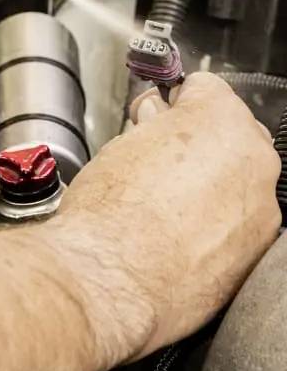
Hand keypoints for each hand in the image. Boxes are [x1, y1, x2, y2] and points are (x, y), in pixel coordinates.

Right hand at [54, 72, 280, 363]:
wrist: (109, 280)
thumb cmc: (108, 215)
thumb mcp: (118, 149)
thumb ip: (152, 128)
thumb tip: (157, 124)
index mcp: (219, 120)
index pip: (204, 90)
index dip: (172, 104)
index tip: (155, 118)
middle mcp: (254, 159)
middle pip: (231, 135)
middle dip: (198, 146)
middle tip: (154, 167)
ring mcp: (261, 209)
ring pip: (238, 184)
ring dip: (209, 189)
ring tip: (160, 211)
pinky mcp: (257, 253)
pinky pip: (237, 226)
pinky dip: (213, 229)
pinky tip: (174, 239)